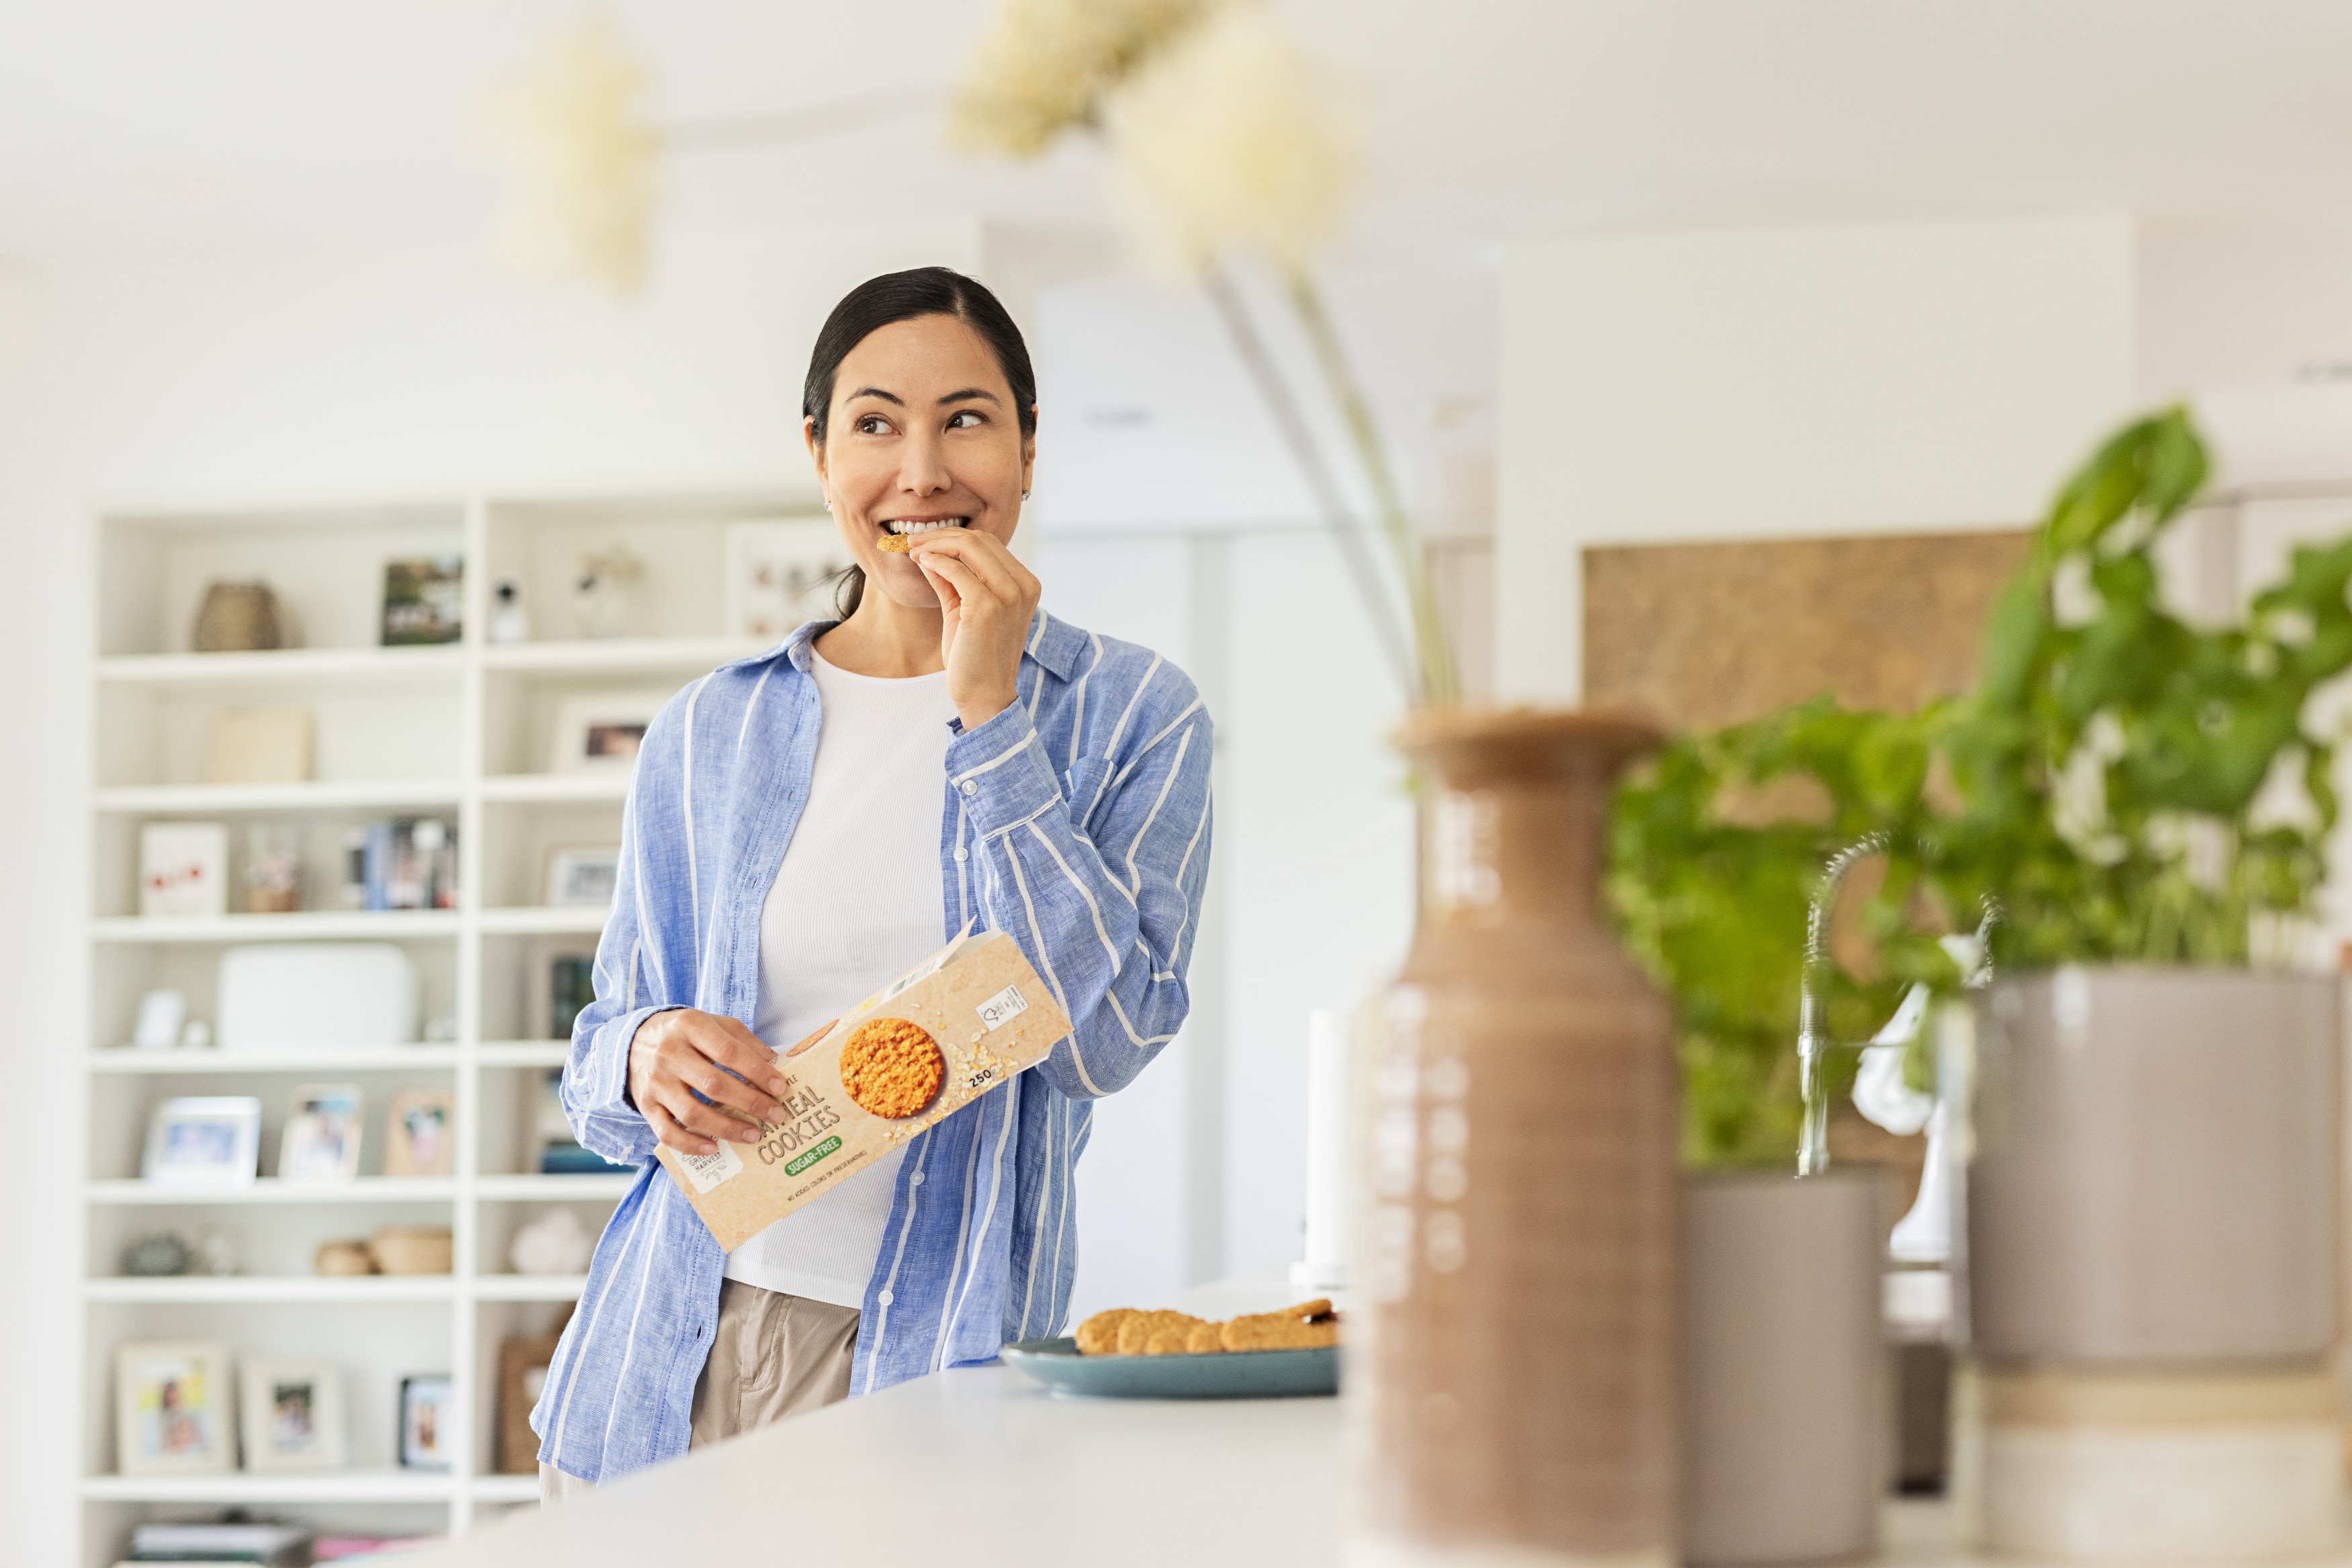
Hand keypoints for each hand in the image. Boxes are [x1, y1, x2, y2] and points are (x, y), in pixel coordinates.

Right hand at [627, 1009, 786, 1156]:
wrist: (634, 1041)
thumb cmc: (685, 1034)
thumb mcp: (714, 1023)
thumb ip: (743, 1040)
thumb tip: (774, 1064)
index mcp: (691, 1027)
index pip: (728, 1052)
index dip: (757, 1071)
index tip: (780, 1088)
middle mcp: (670, 1054)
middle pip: (714, 1085)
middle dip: (750, 1103)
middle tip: (776, 1115)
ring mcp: (656, 1082)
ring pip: (692, 1113)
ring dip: (727, 1127)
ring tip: (753, 1135)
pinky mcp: (645, 1105)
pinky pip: (666, 1132)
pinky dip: (690, 1144)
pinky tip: (714, 1148)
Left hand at [909, 528, 1042, 731]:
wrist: (983, 696)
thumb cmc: (974, 657)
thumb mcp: (964, 610)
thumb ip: (952, 580)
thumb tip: (929, 552)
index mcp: (1025, 585)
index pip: (989, 543)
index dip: (954, 536)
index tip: (925, 542)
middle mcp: (1023, 586)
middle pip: (980, 539)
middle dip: (942, 535)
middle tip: (913, 541)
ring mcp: (1008, 595)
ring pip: (969, 547)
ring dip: (935, 543)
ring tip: (913, 550)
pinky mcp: (988, 606)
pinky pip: (956, 570)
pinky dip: (936, 561)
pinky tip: (922, 563)